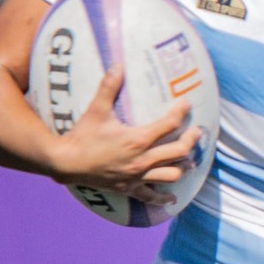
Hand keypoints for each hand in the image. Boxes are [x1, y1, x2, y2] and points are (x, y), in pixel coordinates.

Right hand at [45, 69, 199, 203]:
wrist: (66, 163)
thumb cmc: (82, 136)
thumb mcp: (96, 110)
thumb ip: (108, 87)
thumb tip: (118, 65)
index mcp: (137, 140)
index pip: (169, 125)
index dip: (180, 113)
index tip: (186, 104)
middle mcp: (142, 160)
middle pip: (179, 151)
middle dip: (191, 141)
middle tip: (197, 132)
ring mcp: (137, 177)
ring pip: (172, 175)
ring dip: (182, 166)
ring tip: (189, 160)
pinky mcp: (129, 189)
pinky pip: (151, 197)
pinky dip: (163, 197)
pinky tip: (173, 198)